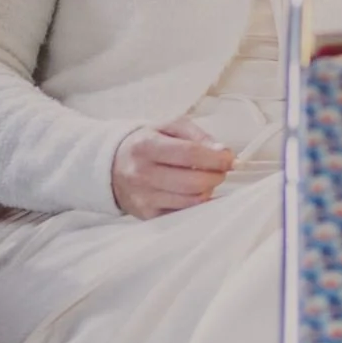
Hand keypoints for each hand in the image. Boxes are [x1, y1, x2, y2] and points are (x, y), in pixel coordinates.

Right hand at [111, 118, 234, 218]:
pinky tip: (195, 191)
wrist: (112, 166)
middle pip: (194, 182)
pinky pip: (184, 213)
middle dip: (216, 175)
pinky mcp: (148, 215)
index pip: (190, 154)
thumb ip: (198, 135)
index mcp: (147, 146)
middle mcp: (142, 174)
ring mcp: (144, 198)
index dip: (216, 158)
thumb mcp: (169, 127)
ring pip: (192, 201)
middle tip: (220, 169)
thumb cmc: (147, 143)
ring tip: (206, 178)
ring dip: (208, 190)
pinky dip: (196, 203)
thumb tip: (222, 152)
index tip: (229, 158)